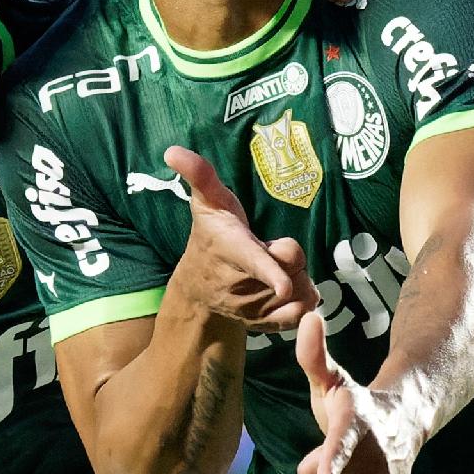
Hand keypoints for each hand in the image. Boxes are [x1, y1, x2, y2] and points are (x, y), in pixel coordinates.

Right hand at [166, 146, 317, 330]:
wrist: (198, 287)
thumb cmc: (212, 234)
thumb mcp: (207, 202)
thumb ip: (199, 174)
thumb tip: (171, 150)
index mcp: (229, 249)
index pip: (253, 260)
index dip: (270, 271)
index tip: (284, 286)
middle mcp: (239, 283)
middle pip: (292, 265)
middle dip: (290, 254)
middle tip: (271, 247)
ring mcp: (251, 307)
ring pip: (300, 289)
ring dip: (298, 277)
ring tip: (276, 269)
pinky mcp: (261, 324)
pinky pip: (298, 315)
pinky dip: (302, 303)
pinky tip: (287, 291)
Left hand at [294, 311, 419, 473]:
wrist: (404, 424)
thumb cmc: (356, 403)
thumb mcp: (333, 379)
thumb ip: (313, 354)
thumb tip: (308, 316)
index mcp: (355, 422)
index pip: (338, 445)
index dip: (330, 464)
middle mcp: (376, 454)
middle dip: (315, 470)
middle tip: (334, 450)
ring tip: (347, 465)